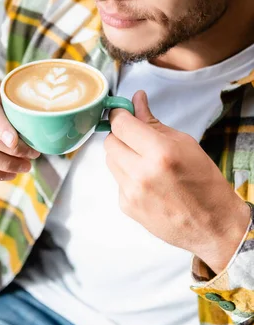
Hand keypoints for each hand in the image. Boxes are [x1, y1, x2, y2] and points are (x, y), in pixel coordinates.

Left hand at [105, 90, 250, 273]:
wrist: (213, 225)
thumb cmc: (204, 181)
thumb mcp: (184, 143)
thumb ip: (153, 122)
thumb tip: (136, 99)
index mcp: (160, 153)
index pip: (121, 124)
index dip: (119, 114)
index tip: (123, 112)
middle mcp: (141, 173)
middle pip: (110, 141)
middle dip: (120, 134)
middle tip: (136, 136)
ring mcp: (131, 193)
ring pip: (110, 160)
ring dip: (122, 154)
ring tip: (144, 160)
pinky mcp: (126, 206)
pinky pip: (117, 180)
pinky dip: (127, 175)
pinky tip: (147, 181)